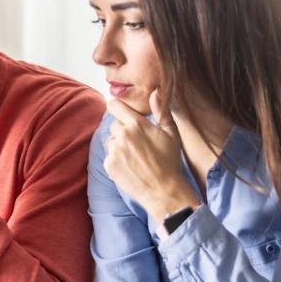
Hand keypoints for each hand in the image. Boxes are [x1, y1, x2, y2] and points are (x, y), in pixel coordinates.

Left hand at [103, 90, 197, 216]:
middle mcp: (122, 135)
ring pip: (111, 142)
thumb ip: (161, 110)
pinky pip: (109, 157)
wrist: (163, 190)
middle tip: (138, 144)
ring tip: (136, 158)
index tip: (121, 112)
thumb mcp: (171, 133)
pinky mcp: (109, 165)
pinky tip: (130, 167)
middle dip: (123, 131)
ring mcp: (114, 150)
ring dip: (119, 146)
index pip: (114, 105)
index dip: (117, 107)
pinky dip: (116, 161)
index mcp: (136, 124)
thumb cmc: (170, 161)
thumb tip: (154, 91)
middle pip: (114, 125)